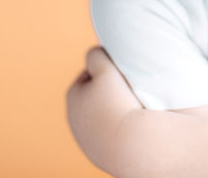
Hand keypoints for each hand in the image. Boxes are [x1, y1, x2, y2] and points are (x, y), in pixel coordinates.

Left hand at [66, 47, 141, 174]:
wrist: (132, 143)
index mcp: (73, 97)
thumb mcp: (105, 68)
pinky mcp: (102, 154)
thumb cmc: (118, 102)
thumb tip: (95, 53)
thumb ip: (96, 55)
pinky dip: (120, 126)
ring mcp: (88, 140)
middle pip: (94, 97)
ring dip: (115, 109)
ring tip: (133, 104)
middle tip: (127, 86)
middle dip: (108, 90)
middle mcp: (75, 121)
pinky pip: (112, 133)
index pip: (87, 75)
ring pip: (102, 116)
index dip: (103, 70)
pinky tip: (134, 122)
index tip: (119, 71)